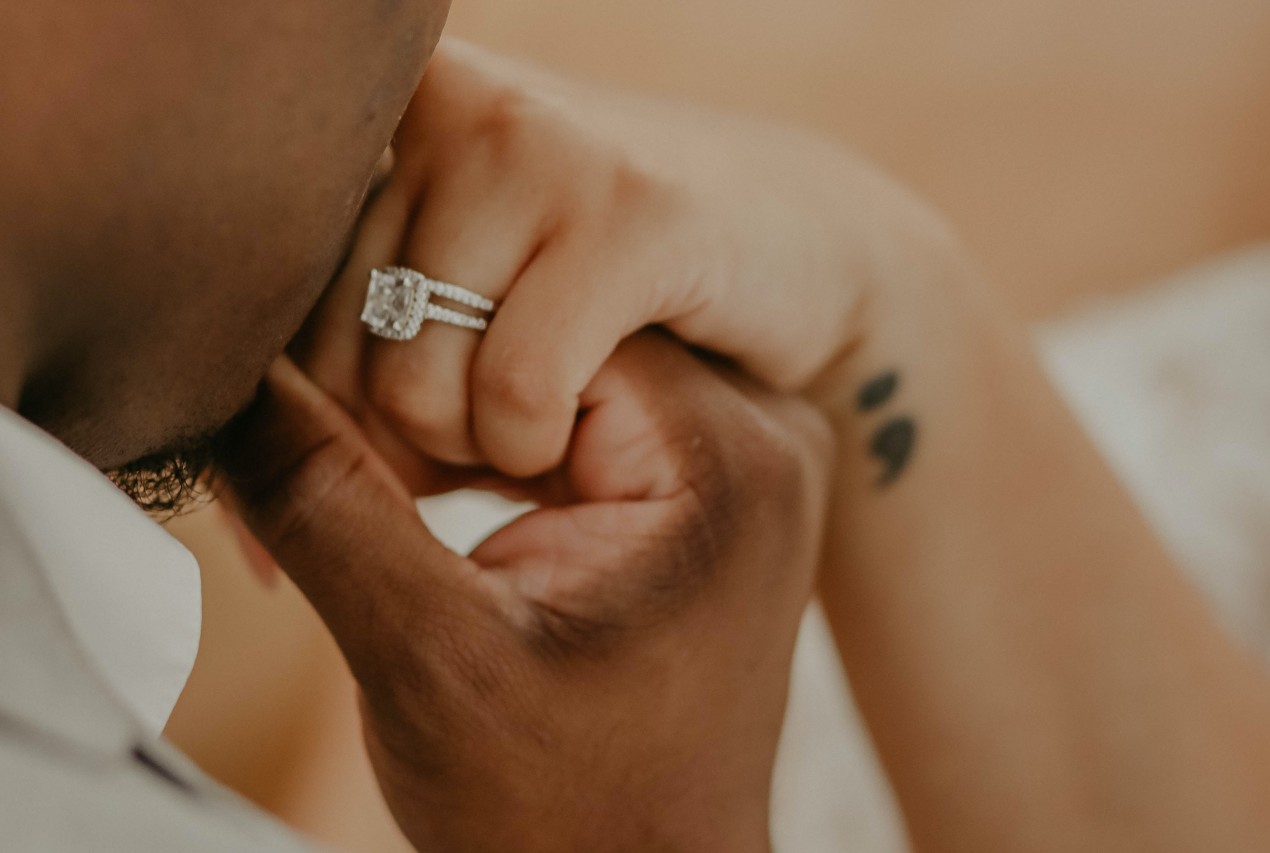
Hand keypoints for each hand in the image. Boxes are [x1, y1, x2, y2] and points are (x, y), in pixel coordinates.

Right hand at [220, 333, 831, 852]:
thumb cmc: (561, 812)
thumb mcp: (426, 656)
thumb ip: (322, 500)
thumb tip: (230, 368)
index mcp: (728, 454)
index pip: (549, 314)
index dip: (428, 363)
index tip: (363, 443)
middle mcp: (759, 432)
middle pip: (556, 332)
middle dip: (436, 396)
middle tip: (364, 466)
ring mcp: (734, 457)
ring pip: (554, 366)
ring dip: (454, 420)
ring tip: (398, 488)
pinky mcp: (694, 486)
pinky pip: (575, 415)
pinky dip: (489, 445)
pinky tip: (435, 489)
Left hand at [297, 39, 956, 476]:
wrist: (789, 244)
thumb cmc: (603, 295)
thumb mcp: (461, 310)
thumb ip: (351, 377)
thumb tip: (248, 540)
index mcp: (381, 111)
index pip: (264, 303)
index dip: (306, 419)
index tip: (373, 474)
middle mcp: (442, 102)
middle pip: (329, 356)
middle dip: (396, 449)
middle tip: (470, 460)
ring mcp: (536, 144)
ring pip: (416, 382)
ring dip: (472, 456)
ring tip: (522, 439)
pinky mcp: (629, 210)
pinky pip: (521, 385)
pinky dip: (536, 445)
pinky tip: (568, 442)